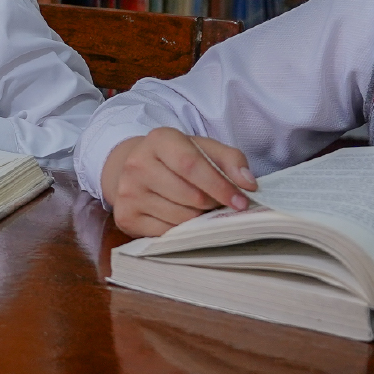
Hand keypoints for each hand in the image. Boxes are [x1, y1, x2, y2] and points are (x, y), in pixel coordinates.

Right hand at [101, 128, 258, 238]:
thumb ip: (230, 160)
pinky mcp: (125, 216)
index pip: (191, 165)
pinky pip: (166, 233)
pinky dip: (181, 230)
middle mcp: (137, 164)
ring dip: (199, 218)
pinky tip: (181, 217)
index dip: (220, 186)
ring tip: (199, 208)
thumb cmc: (176, 159)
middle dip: (212, 204)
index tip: (241, 201)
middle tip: (218, 203)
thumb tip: (248, 184)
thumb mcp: (203, 149)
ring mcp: (128, 192)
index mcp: (159, 140)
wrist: (133, 169)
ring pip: (180, 217)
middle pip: (190, 195)